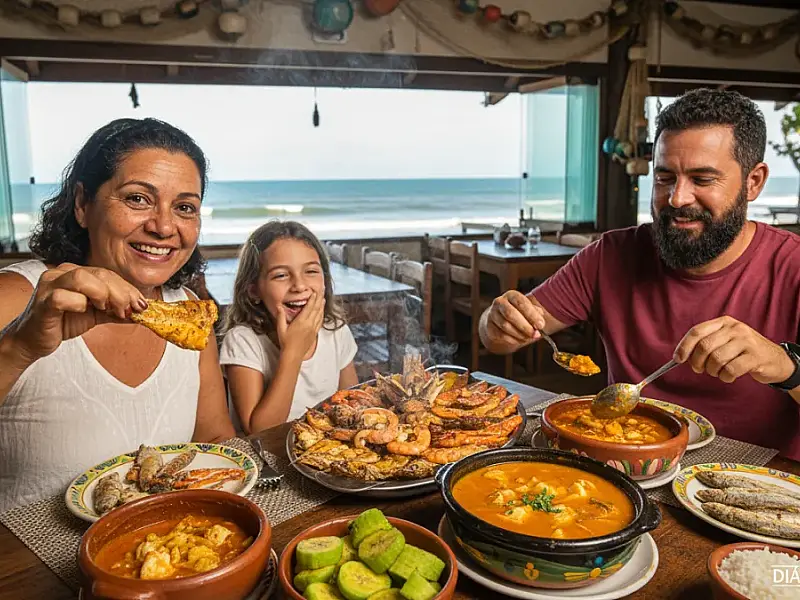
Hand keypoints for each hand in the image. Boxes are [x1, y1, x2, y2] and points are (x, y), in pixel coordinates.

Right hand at [8, 263, 147, 361]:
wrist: (34, 339)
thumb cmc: (63, 322)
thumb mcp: (96, 315)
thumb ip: (117, 311)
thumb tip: (143, 312)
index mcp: (76, 272)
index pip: (108, 274)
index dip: (128, 289)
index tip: (142, 304)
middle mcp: (62, 273)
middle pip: (100, 274)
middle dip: (121, 293)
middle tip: (128, 310)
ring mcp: (50, 286)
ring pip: (82, 279)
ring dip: (102, 294)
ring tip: (106, 310)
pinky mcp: (43, 302)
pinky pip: (63, 297)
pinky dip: (79, 304)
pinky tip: (84, 312)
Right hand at [276, 290, 324, 360]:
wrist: (293, 354)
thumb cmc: (286, 342)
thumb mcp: (281, 328)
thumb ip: (281, 316)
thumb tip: (278, 306)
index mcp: (301, 321)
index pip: (309, 307)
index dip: (313, 299)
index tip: (315, 292)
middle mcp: (309, 324)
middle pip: (316, 309)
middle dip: (319, 299)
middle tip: (321, 292)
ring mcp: (313, 329)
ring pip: (320, 315)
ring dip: (322, 306)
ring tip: (323, 299)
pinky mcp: (315, 333)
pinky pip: (320, 321)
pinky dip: (322, 315)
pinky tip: (322, 312)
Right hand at [484, 290, 545, 348]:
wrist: (501, 321)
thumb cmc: (519, 314)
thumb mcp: (529, 310)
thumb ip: (536, 314)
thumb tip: (539, 324)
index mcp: (512, 295)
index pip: (521, 303)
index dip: (532, 314)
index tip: (541, 325)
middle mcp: (500, 302)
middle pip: (510, 314)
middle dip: (525, 326)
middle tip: (535, 334)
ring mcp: (492, 314)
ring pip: (506, 326)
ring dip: (520, 334)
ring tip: (529, 338)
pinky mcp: (489, 327)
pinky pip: (501, 335)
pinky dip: (513, 340)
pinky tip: (520, 340)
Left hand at [673, 316, 795, 384]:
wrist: (775, 359)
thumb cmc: (744, 352)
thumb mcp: (726, 340)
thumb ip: (706, 343)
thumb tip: (681, 356)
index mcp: (724, 322)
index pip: (696, 331)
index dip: (684, 346)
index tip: (678, 359)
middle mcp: (735, 328)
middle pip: (704, 346)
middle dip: (697, 362)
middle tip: (700, 370)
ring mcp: (747, 341)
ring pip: (716, 359)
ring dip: (712, 371)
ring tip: (718, 372)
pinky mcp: (755, 357)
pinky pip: (730, 370)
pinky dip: (725, 377)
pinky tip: (728, 376)